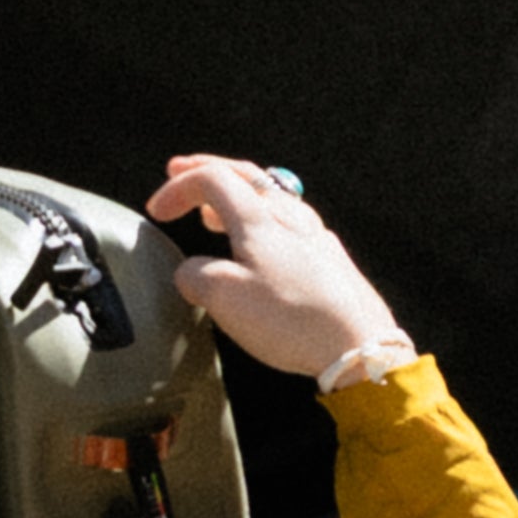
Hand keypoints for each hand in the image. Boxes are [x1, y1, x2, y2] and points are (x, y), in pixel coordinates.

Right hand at [146, 156, 411, 389]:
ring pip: (273, 198)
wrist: (360, 347)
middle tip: (182, 170)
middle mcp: (291, 219)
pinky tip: (266, 245)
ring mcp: (316, 238)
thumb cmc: (291, 321)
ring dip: (238, 196)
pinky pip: (293, 225)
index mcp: (260, 220)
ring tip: (217, 211)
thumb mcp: (223, 299)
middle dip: (209, 171)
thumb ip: (195, 276)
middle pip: (247, 176)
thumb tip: (189, 272)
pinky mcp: (332, 262)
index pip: (213, 180)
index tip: (157, 211)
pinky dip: (265, 222)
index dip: (179, 188)